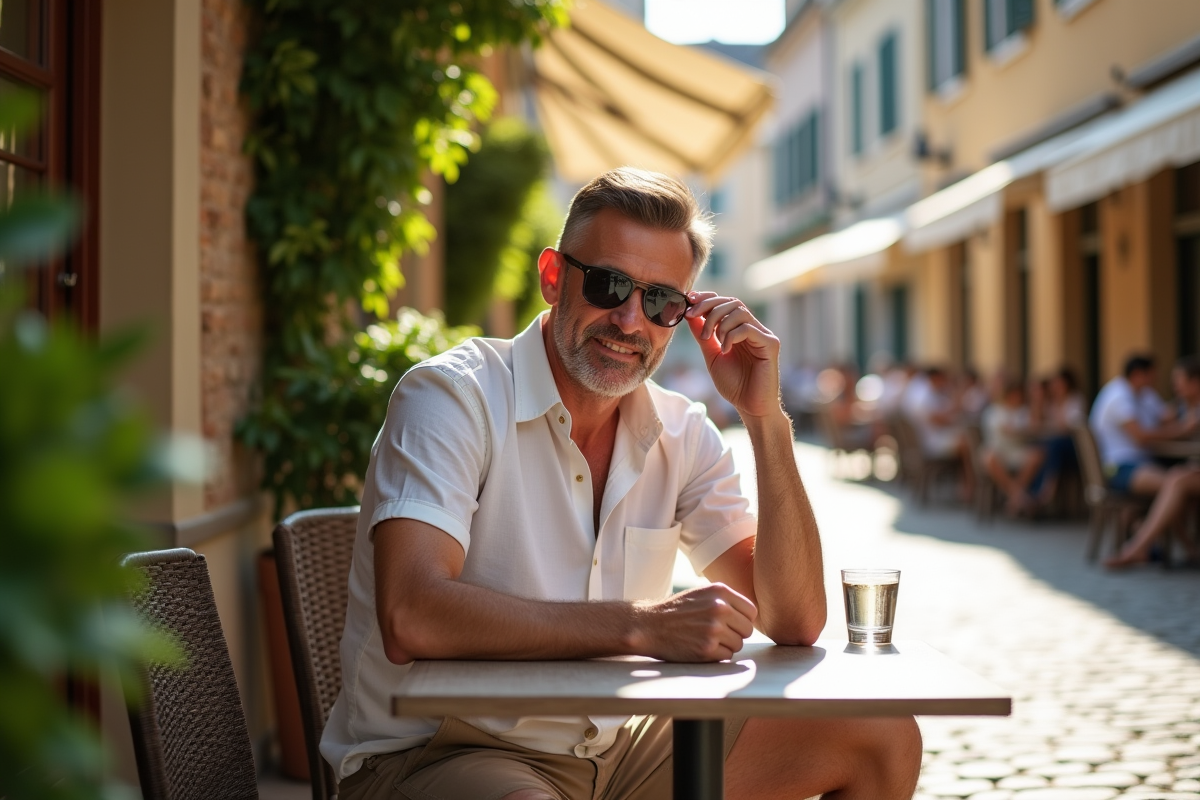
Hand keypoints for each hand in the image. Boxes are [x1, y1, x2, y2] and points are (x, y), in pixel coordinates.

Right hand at [630, 583, 756, 661]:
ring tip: (706, 639)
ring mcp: (714, 629)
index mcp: (720, 591)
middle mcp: (719, 608)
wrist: (650, 625)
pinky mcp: (707, 648)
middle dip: (736, 634)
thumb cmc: (677, 610)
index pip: (751, 611)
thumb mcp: (702, 593)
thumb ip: (726, 600)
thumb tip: (751, 615)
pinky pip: (727, 656)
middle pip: (747, 629)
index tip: (731, 623)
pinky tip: (701, 647)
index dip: (742, 620)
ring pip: (738, 644)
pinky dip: (717, 655)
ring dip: (726, 645)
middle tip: (717, 634)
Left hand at [684, 292, 781, 418]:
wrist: (750, 407)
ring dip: (718, 321)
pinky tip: (724, 350)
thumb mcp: (712, 356)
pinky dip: (731, 335)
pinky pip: (748, 328)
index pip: (726, 303)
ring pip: (740, 311)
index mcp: (740, 329)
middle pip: (732, 302)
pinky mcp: (770, 344)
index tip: (689, 301)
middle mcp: (753, 328)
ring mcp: (763, 335)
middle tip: (692, 316)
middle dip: (708, 306)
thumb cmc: (734, 384)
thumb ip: (703, 335)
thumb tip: (690, 314)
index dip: (708, 298)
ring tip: (710, 339)